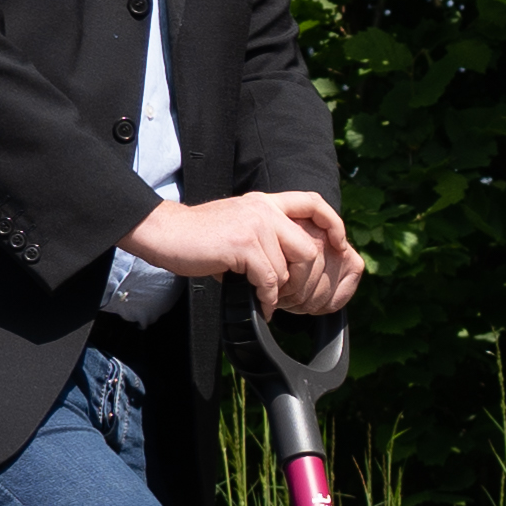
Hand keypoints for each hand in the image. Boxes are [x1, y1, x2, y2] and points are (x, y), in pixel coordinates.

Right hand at [131, 189, 358, 313]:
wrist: (166, 233)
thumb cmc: (200, 237)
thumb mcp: (240, 225)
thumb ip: (265, 235)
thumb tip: (290, 265)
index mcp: (265, 202)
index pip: (313, 202)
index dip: (333, 223)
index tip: (338, 244)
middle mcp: (264, 209)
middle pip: (308, 247)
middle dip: (303, 277)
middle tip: (289, 293)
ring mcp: (255, 225)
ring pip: (287, 268)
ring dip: (278, 291)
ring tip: (265, 298)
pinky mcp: (244, 245)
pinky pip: (271, 280)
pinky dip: (267, 298)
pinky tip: (259, 303)